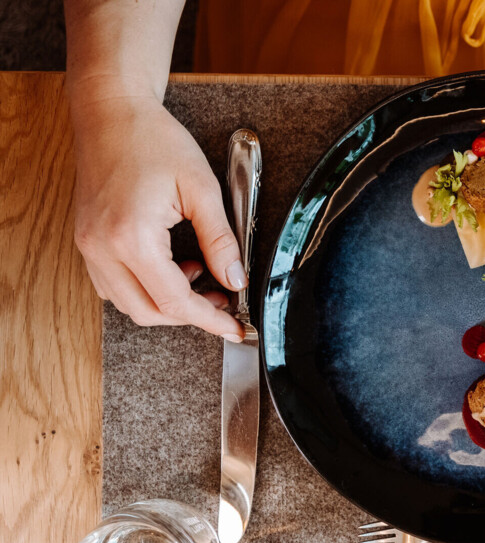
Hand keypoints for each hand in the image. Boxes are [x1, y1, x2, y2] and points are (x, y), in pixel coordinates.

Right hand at [72, 95, 244, 339]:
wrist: (111, 112)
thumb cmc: (153, 140)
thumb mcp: (201, 188)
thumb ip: (221, 240)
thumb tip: (235, 279)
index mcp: (131, 237)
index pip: (175, 301)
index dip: (210, 319)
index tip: (235, 328)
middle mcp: (102, 249)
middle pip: (149, 312)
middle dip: (190, 314)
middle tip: (224, 299)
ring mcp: (89, 247)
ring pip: (130, 304)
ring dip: (168, 302)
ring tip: (200, 273)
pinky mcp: (88, 241)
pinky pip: (115, 286)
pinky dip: (146, 288)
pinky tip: (172, 266)